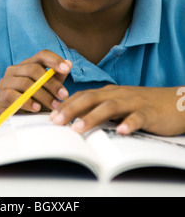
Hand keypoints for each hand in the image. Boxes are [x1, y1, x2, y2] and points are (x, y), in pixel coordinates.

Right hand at [0, 50, 71, 117]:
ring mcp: (5, 82)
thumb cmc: (32, 104)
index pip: (41, 55)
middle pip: (34, 69)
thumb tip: (69, 64)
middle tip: (63, 96)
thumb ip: (56, 78)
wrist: (11, 121)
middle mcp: (14, 70)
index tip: (66, 69)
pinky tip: (37, 108)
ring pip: (26, 83)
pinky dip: (27, 102)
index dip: (54, 60)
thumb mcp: (47, 91)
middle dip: (52, 83)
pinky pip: (13, 95)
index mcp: (27, 65)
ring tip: (54, 106)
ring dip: (43, 95)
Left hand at [50, 85, 184, 136]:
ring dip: (93, 116)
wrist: (176, 102)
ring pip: (111, 106)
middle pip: (92, 98)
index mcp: (110, 92)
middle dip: (72, 109)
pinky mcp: (149, 113)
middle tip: (56, 121)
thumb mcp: (120, 103)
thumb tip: (77, 118)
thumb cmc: (144, 104)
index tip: (51, 115)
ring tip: (79, 128)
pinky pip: (138, 117)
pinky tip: (121, 131)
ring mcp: (134, 102)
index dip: (67, 104)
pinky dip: (129, 123)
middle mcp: (119, 94)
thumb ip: (101, 108)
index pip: (84, 95)